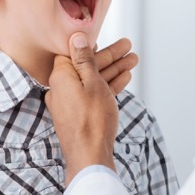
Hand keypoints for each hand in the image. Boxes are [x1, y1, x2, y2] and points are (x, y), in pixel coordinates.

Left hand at [47, 33, 117, 183]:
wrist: (90, 156)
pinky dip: (108, 86)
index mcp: (60, 77)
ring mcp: (70, 103)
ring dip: (113, 70)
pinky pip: (93, 94)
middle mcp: (61, 89)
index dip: (91, 45)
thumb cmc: (92, 120)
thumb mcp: (93, 82)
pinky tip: (124, 79)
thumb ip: (85, 60)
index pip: (73, 53)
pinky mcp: (79, 115)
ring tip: (133, 60)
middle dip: (110, 56)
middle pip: (87, 66)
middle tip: (128, 47)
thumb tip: (76, 37)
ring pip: (93, 80)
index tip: (107, 39)